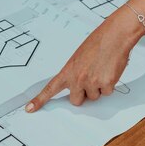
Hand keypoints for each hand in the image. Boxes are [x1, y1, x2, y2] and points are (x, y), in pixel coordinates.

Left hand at [26, 11, 143, 111]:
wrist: (115, 36)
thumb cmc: (98, 43)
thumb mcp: (79, 58)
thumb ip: (75, 73)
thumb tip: (78, 86)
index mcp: (68, 71)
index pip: (50, 89)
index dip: (39, 100)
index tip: (29, 109)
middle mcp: (77, 78)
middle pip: (76, 100)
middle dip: (82, 94)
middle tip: (90, 78)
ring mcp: (91, 82)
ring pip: (93, 97)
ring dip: (98, 88)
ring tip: (101, 70)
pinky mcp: (106, 84)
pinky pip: (106, 93)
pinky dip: (109, 84)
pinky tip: (109, 70)